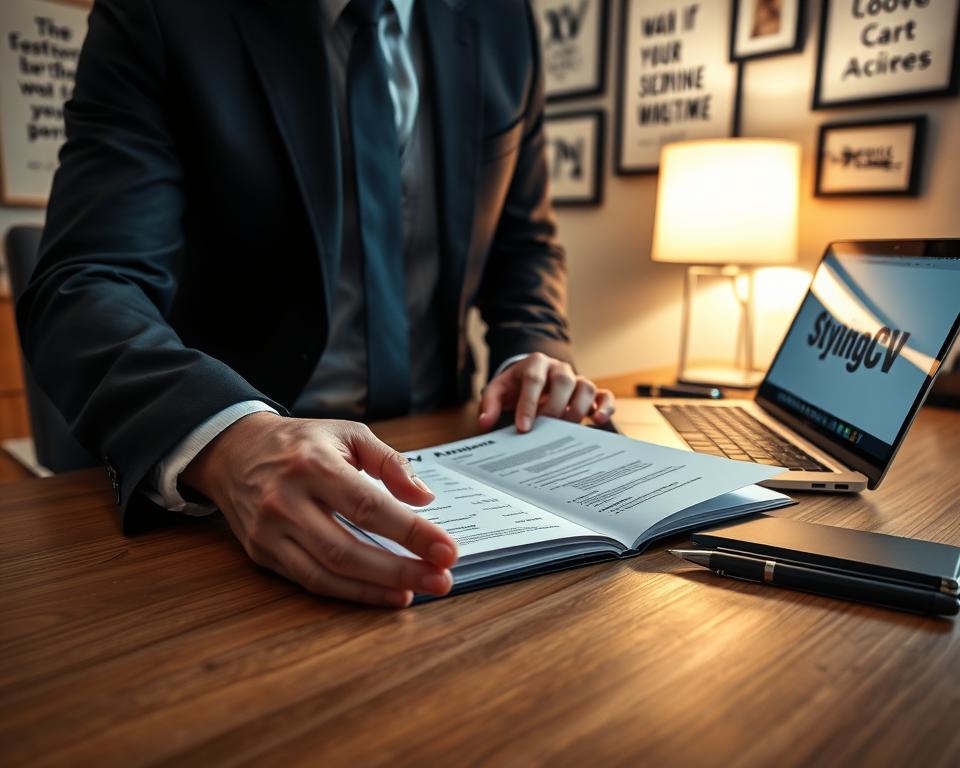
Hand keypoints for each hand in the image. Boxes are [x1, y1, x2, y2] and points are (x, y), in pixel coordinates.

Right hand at [181, 412, 457, 607]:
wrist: (233, 451)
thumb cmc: (300, 442)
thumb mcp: (348, 433)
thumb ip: (389, 462)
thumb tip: (424, 497)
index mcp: (312, 465)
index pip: (368, 506)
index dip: (411, 532)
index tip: (447, 550)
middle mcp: (286, 501)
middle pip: (348, 549)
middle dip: (401, 570)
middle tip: (441, 580)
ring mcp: (270, 532)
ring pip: (328, 574)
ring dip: (378, 589)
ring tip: (419, 591)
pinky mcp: (262, 554)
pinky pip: (311, 582)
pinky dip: (351, 593)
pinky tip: (383, 594)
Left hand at [477, 352, 614, 432]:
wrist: (530, 381)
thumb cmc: (515, 387)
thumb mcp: (497, 391)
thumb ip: (489, 404)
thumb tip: (484, 423)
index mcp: (534, 364)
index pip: (533, 380)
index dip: (528, 404)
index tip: (524, 427)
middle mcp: (558, 368)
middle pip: (564, 380)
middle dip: (554, 406)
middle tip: (544, 427)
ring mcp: (576, 379)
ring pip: (586, 387)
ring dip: (578, 408)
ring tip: (566, 428)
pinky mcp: (590, 393)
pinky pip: (604, 396)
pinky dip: (605, 407)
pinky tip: (597, 421)